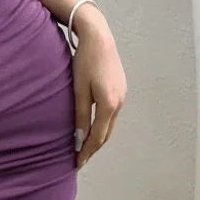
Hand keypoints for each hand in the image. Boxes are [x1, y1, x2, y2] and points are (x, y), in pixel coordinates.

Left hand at [71, 8, 126, 169]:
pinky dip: (103, 123)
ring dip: (99, 136)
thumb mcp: (79, 89)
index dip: (87, 151)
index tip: (77, 162)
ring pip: (110, 124)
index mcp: (109, 104)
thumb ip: (80, 115)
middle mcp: (120, 103)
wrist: (98, 36)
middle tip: (80, 159)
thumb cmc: (85, 61)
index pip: (97, 137)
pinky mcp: (120, 88)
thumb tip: (78, 138)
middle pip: (106, 133)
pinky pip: (111, 113)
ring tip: (84, 145)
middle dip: (93, 147)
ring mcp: (122, 95)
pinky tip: (93, 125)